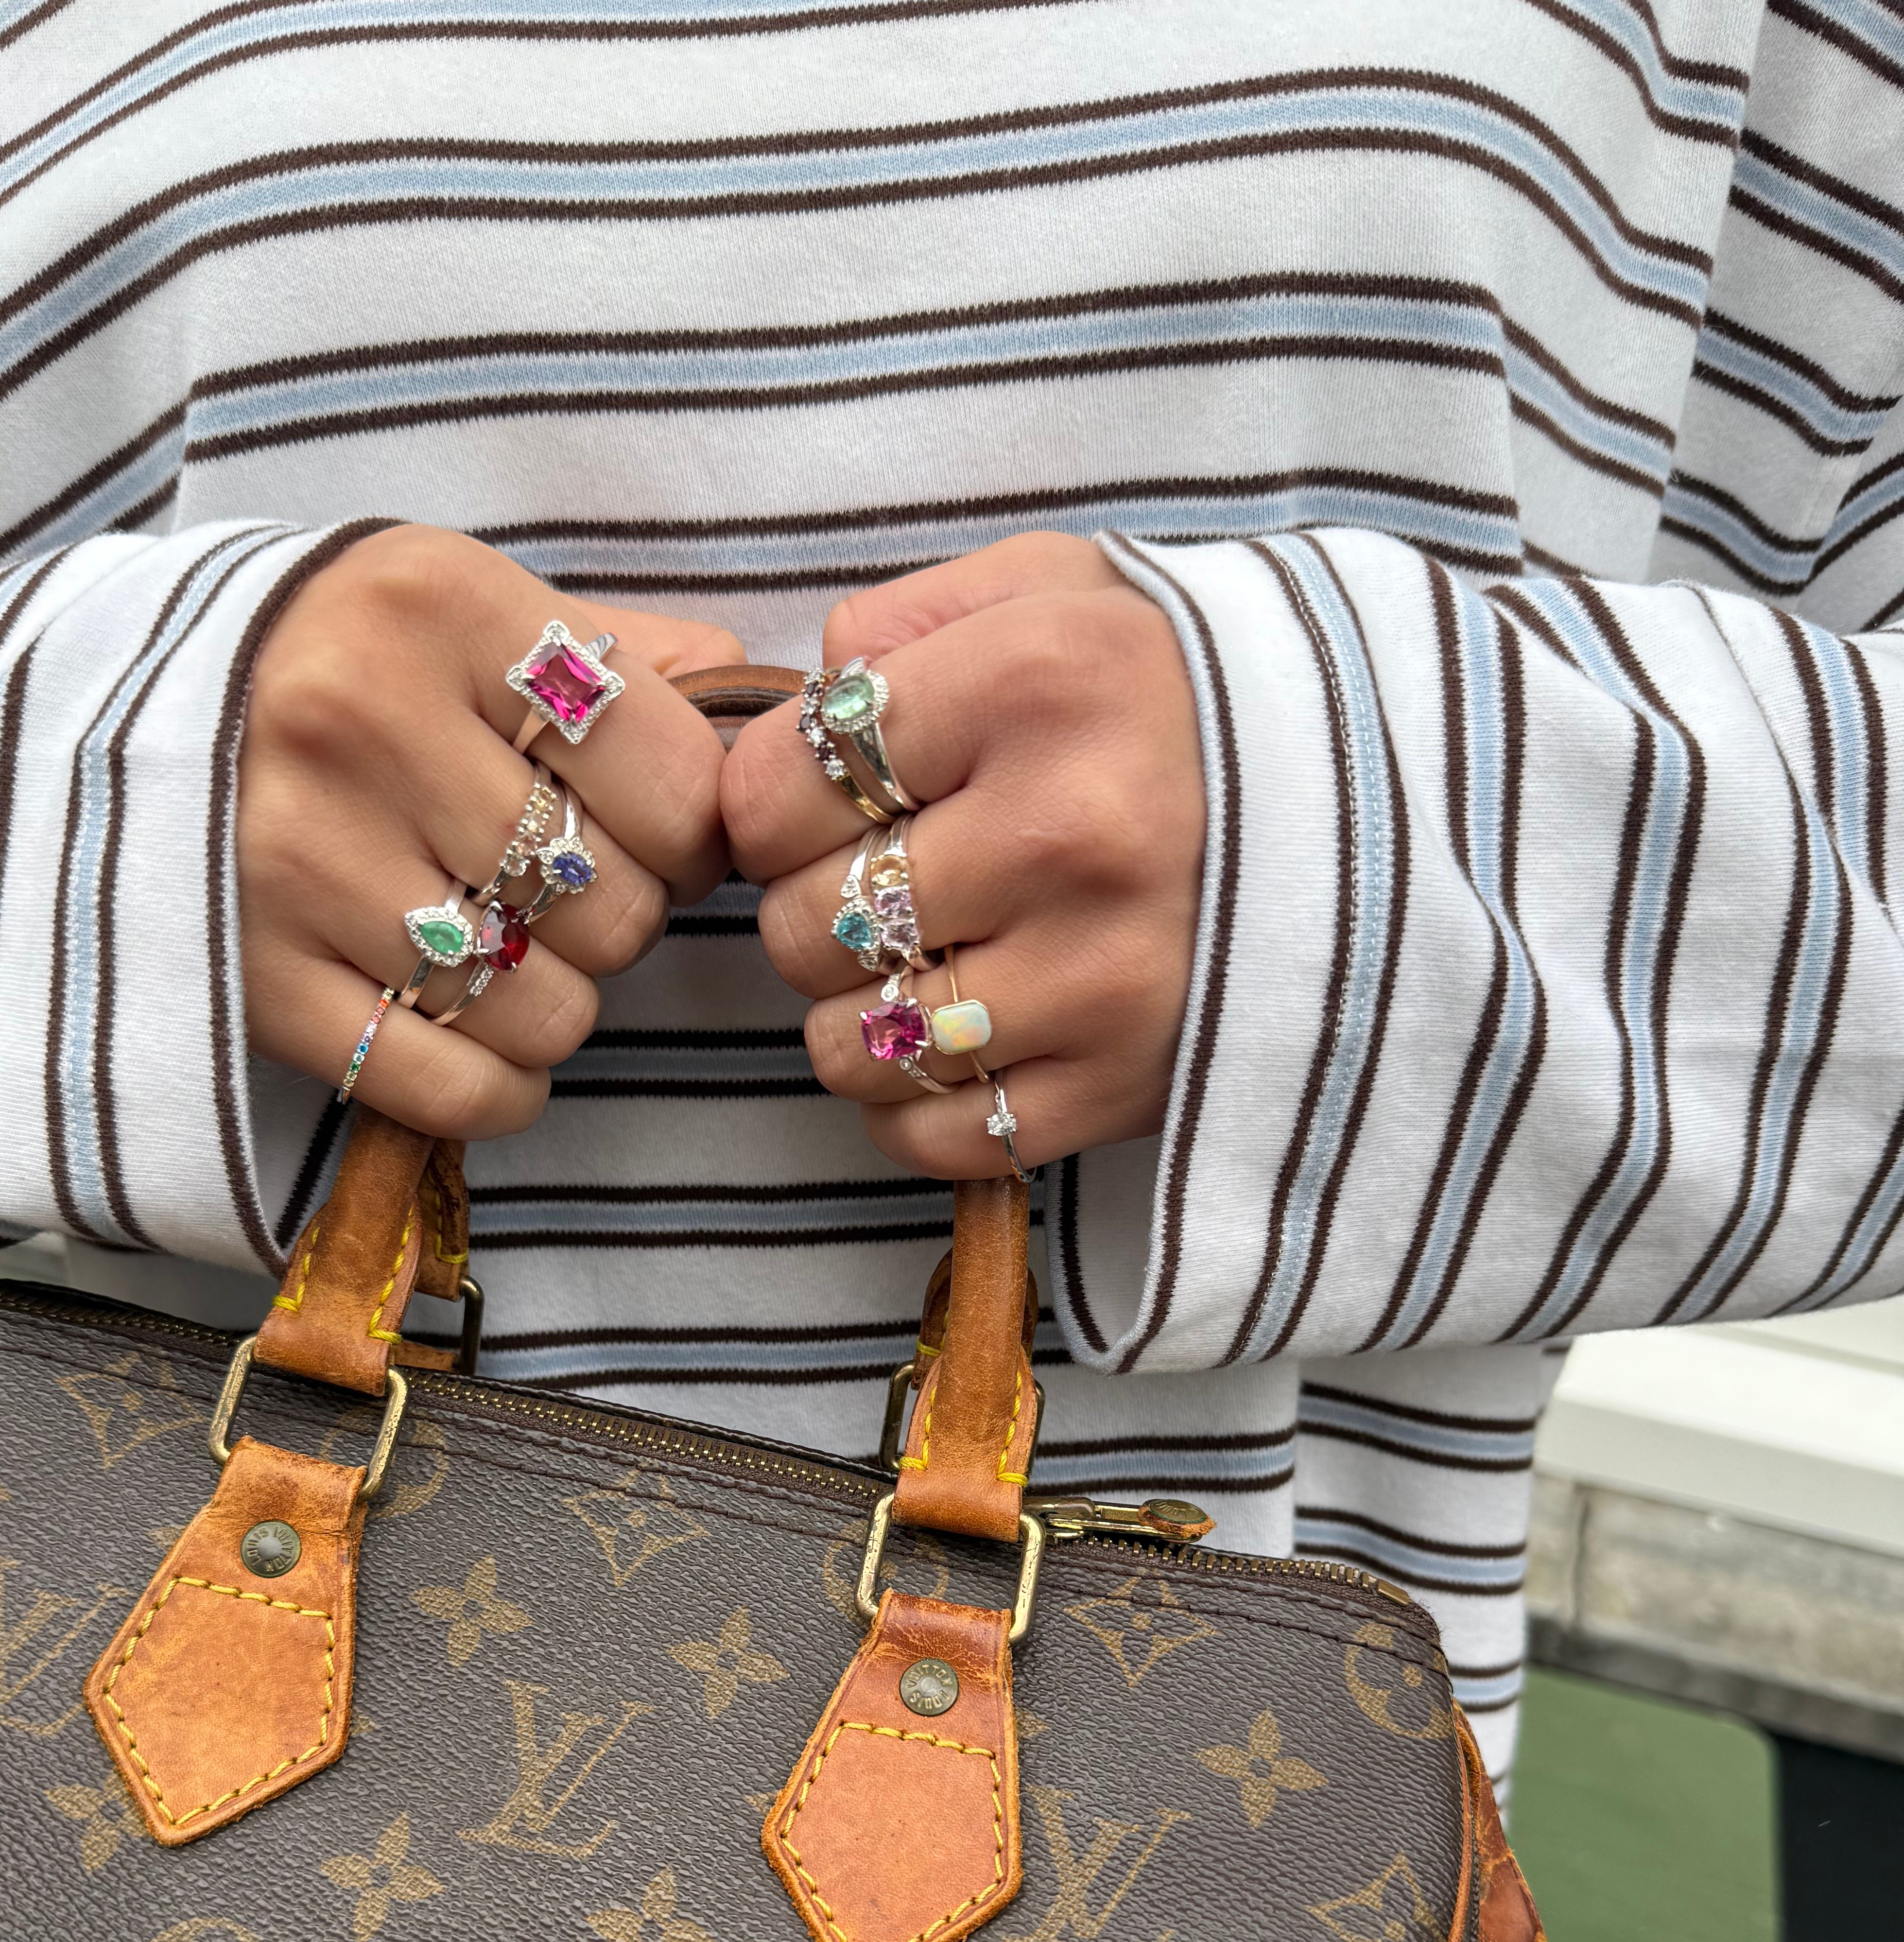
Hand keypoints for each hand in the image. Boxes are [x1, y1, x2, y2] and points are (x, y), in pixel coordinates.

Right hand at [239, 524, 741, 1134]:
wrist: (124, 703)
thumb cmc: (344, 655)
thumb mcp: (468, 605)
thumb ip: (616, 653)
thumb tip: (755, 707)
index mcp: (440, 608)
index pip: (671, 775)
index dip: (694, 828)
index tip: (657, 831)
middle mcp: (360, 725)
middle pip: (613, 904)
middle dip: (620, 916)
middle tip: (568, 893)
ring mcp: (299, 861)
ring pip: (545, 1006)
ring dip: (560, 1004)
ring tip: (513, 953)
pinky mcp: (259, 979)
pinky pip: (455, 1088)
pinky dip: (501, 1086)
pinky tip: (488, 1043)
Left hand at [721, 533, 1206, 1175]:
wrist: (1386, 805)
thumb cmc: (1182, 693)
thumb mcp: (1065, 589)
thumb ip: (915, 616)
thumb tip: (808, 697)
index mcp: (1039, 682)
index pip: (780, 785)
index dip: (772, 802)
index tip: (823, 804)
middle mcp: (1069, 833)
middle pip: (805, 923)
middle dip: (813, 907)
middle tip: (882, 884)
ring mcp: (1101, 976)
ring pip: (855, 1044)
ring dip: (856, 1015)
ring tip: (919, 965)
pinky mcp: (1126, 1085)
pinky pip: (935, 1134)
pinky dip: (916, 1104)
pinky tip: (960, 1041)